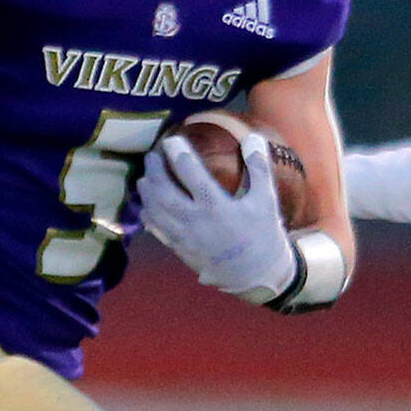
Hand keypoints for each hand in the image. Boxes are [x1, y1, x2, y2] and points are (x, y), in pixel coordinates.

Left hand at [135, 134, 298, 303]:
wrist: (256, 274)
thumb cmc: (262, 234)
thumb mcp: (265, 200)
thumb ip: (258, 167)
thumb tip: (252, 137)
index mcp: (217, 207)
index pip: (190, 174)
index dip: (177, 154)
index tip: (170, 140)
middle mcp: (196, 222)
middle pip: (164, 192)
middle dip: (154, 171)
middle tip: (152, 156)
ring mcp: (185, 238)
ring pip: (156, 212)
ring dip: (147, 193)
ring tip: (144, 177)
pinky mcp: (180, 250)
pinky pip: (158, 231)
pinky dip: (149, 216)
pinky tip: (147, 205)